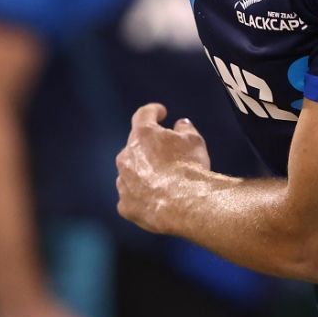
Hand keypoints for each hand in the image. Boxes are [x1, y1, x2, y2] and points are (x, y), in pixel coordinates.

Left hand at [115, 103, 211, 234]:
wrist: (186, 205)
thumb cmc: (190, 168)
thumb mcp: (194, 140)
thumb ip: (184, 128)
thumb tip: (180, 125)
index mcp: (142, 135)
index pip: (144, 115)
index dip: (153, 111)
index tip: (161, 112)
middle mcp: (127, 156)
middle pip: (135, 146)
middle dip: (149, 148)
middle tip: (168, 154)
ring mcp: (123, 182)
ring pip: (131, 172)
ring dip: (144, 173)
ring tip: (165, 182)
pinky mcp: (125, 205)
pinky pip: (131, 196)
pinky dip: (142, 196)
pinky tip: (158, 200)